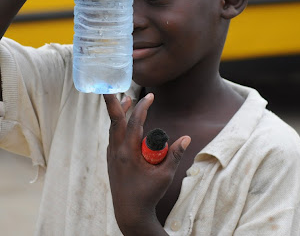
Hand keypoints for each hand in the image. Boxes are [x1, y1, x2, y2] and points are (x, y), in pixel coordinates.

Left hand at [104, 93, 190, 234]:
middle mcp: (117, 152)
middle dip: (114, 103)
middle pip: (114, 121)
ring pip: (113, 128)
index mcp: (128, 153)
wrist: (130, 213)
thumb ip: (174, 155)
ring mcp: (112, 156)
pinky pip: (114, 137)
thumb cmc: (148, 194)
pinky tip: (124, 121)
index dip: (142, 107)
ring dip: (119, 113)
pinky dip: (118, 125)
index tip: (151, 96)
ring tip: (126, 100)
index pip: (134, 123)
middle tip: (113, 86)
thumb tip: (186, 138)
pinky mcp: (112, 160)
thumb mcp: (164, 175)